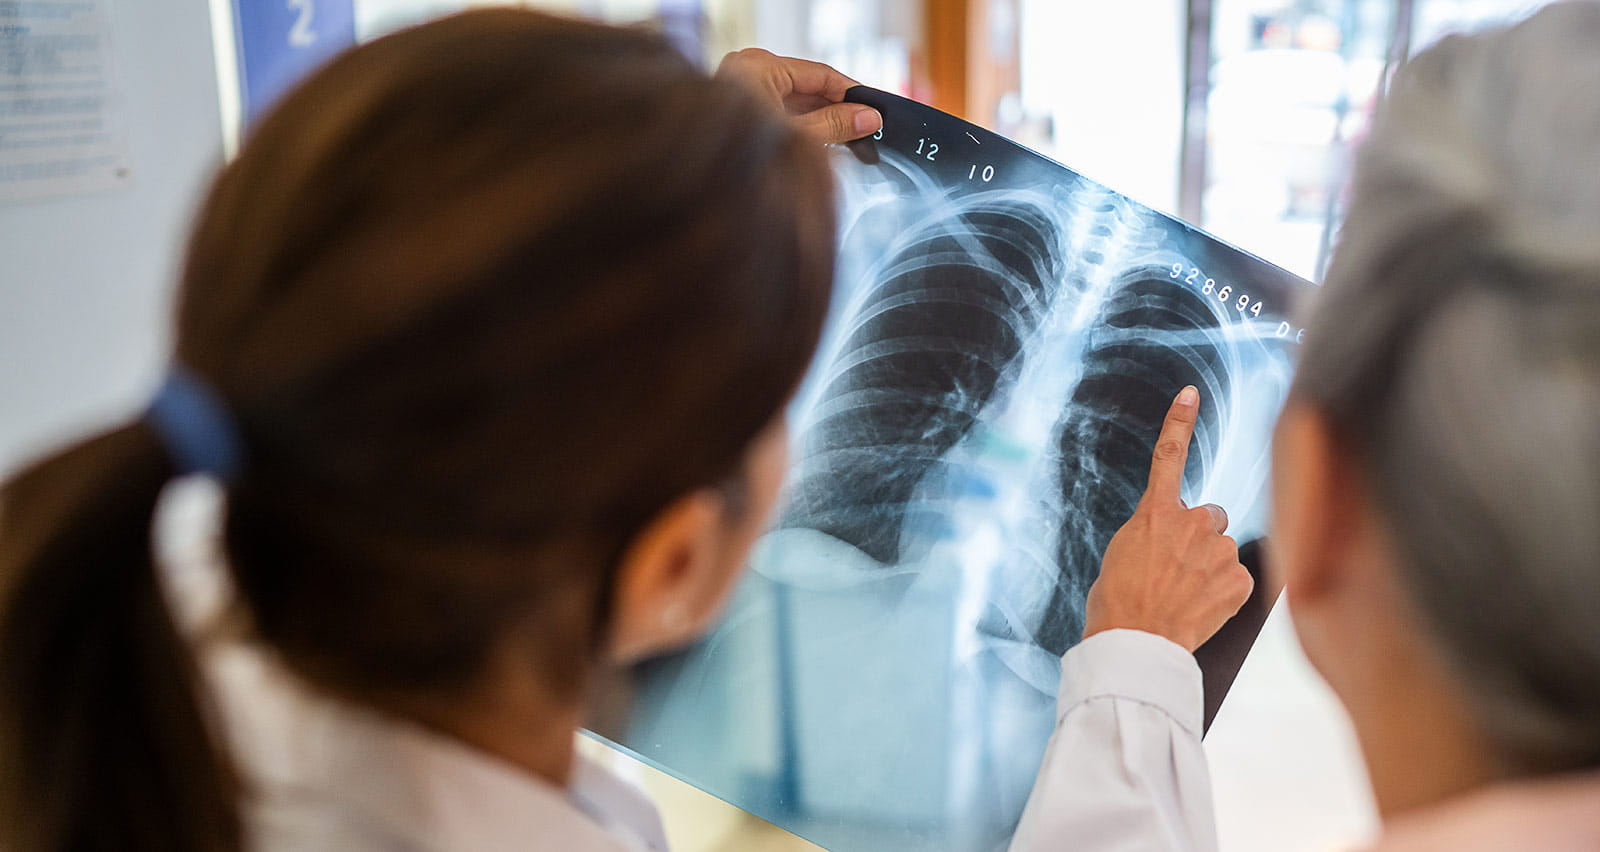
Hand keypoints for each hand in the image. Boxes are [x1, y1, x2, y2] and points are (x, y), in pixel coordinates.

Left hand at [716, 48, 882, 143]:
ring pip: (796, 102)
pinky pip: (781, 113)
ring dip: (822, 120)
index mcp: (758, 67)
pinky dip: (803, 126)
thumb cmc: (736, 155)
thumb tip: (866, 118)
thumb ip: (835, 125)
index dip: (850, 92)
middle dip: (837, 109)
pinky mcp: (742, 112)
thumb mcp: (797, 137)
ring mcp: (743, 91)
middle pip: (808, 87)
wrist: (699, 184)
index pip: (819, 73)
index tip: (872, 107)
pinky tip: (823, 141)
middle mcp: (749, 72)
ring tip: (850, 138)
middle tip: (866, 126)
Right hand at [1082, 386, 1253, 651]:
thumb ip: (1150, 534)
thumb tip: (1167, 538)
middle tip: (1178, 567)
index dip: (1179, 421)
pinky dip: (1224, 591)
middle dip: (1199, 536)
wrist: (1135, 644)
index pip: (1168, 456)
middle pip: (1209, 516)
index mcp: (1155, 513)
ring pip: (1223, 549)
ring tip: (1186, 594)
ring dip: (1211, 566)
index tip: (1190, 394)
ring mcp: (1219, 550)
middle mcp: (1192, 523)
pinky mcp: (1240, 579)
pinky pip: (1238, 577)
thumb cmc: (1118, 604)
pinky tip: (1203, 607)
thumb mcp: (1121, 555)